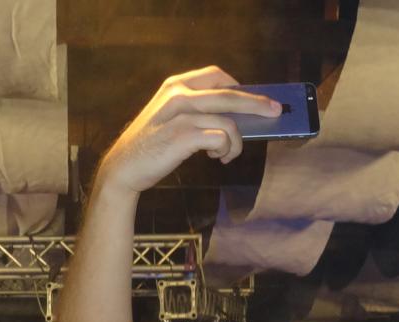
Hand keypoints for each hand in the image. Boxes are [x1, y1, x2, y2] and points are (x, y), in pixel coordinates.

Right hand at [96, 67, 278, 193]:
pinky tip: (217, 158)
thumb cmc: (152, 146)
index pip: (217, 75)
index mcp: (176, 85)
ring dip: (236, 143)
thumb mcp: (170, 117)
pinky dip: (226, 150)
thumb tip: (235, 117)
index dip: (240, 86)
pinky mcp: (184, 136)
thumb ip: (196, 110)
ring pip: (229, 121)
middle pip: (230, 93)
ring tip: (227, 155)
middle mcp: (179, 94)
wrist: (124, 168)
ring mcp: (181, 115)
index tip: (255, 98)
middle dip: (257, 103)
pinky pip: (221, 138)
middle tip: (275, 111)